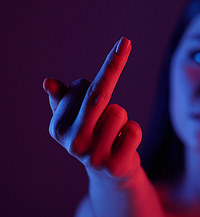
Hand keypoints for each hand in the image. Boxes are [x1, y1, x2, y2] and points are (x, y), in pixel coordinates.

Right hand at [43, 37, 141, 177]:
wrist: (109, 175)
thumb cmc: (93, 137)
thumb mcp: (75, 118)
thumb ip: (63, 99)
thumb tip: (48, 82)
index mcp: (58, 127)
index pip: (82, 87)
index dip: (102, 73)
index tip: (123, 43)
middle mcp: (72, 142)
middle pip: (98, 95)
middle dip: (113, 64)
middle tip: (125, 41)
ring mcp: (93, 156)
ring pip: (119, 112)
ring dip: (122, 119)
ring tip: (114, 134)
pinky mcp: (114, 165)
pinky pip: (134, 130)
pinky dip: (133, 133)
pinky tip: (123, 145)